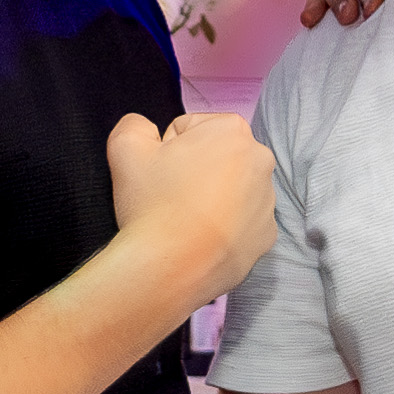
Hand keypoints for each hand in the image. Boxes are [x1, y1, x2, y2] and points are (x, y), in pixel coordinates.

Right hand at [105, 108, 279, 300]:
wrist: (170, 268)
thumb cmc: (153, 204)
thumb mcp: (126, 148)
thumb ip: (134, 125)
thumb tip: (145, 129)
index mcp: (232, 131)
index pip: (190, 128)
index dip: (168, 149)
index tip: (161, 173)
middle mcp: (261, 161)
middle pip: (214, 157)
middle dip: (193, 171)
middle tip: (170, 197)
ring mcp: (268, 202)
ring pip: (229, 190)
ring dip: (209, 199)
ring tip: (184, 221)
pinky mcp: (265, 237)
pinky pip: (240, 223)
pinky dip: (222, 228)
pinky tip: (200, 239)